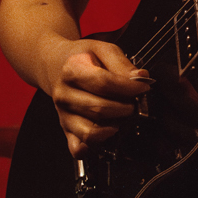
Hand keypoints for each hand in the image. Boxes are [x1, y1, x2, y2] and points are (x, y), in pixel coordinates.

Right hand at [45, 39, 150, 155]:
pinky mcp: (65, 129)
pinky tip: (104, 132)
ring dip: (113, 126)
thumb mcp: (103, 49)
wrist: (56, 64)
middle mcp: (64, 94)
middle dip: (124, 108)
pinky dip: (94, 146)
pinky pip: (78, 147)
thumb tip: (139, 78)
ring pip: (91, 131)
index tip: (142, 88)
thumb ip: (122, 64)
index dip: (128, 88)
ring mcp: (63, 114)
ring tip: (121, 115)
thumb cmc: (82, 58)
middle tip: (133, 102)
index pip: (104, 83)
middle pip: (99, 109)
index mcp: (72, 70)